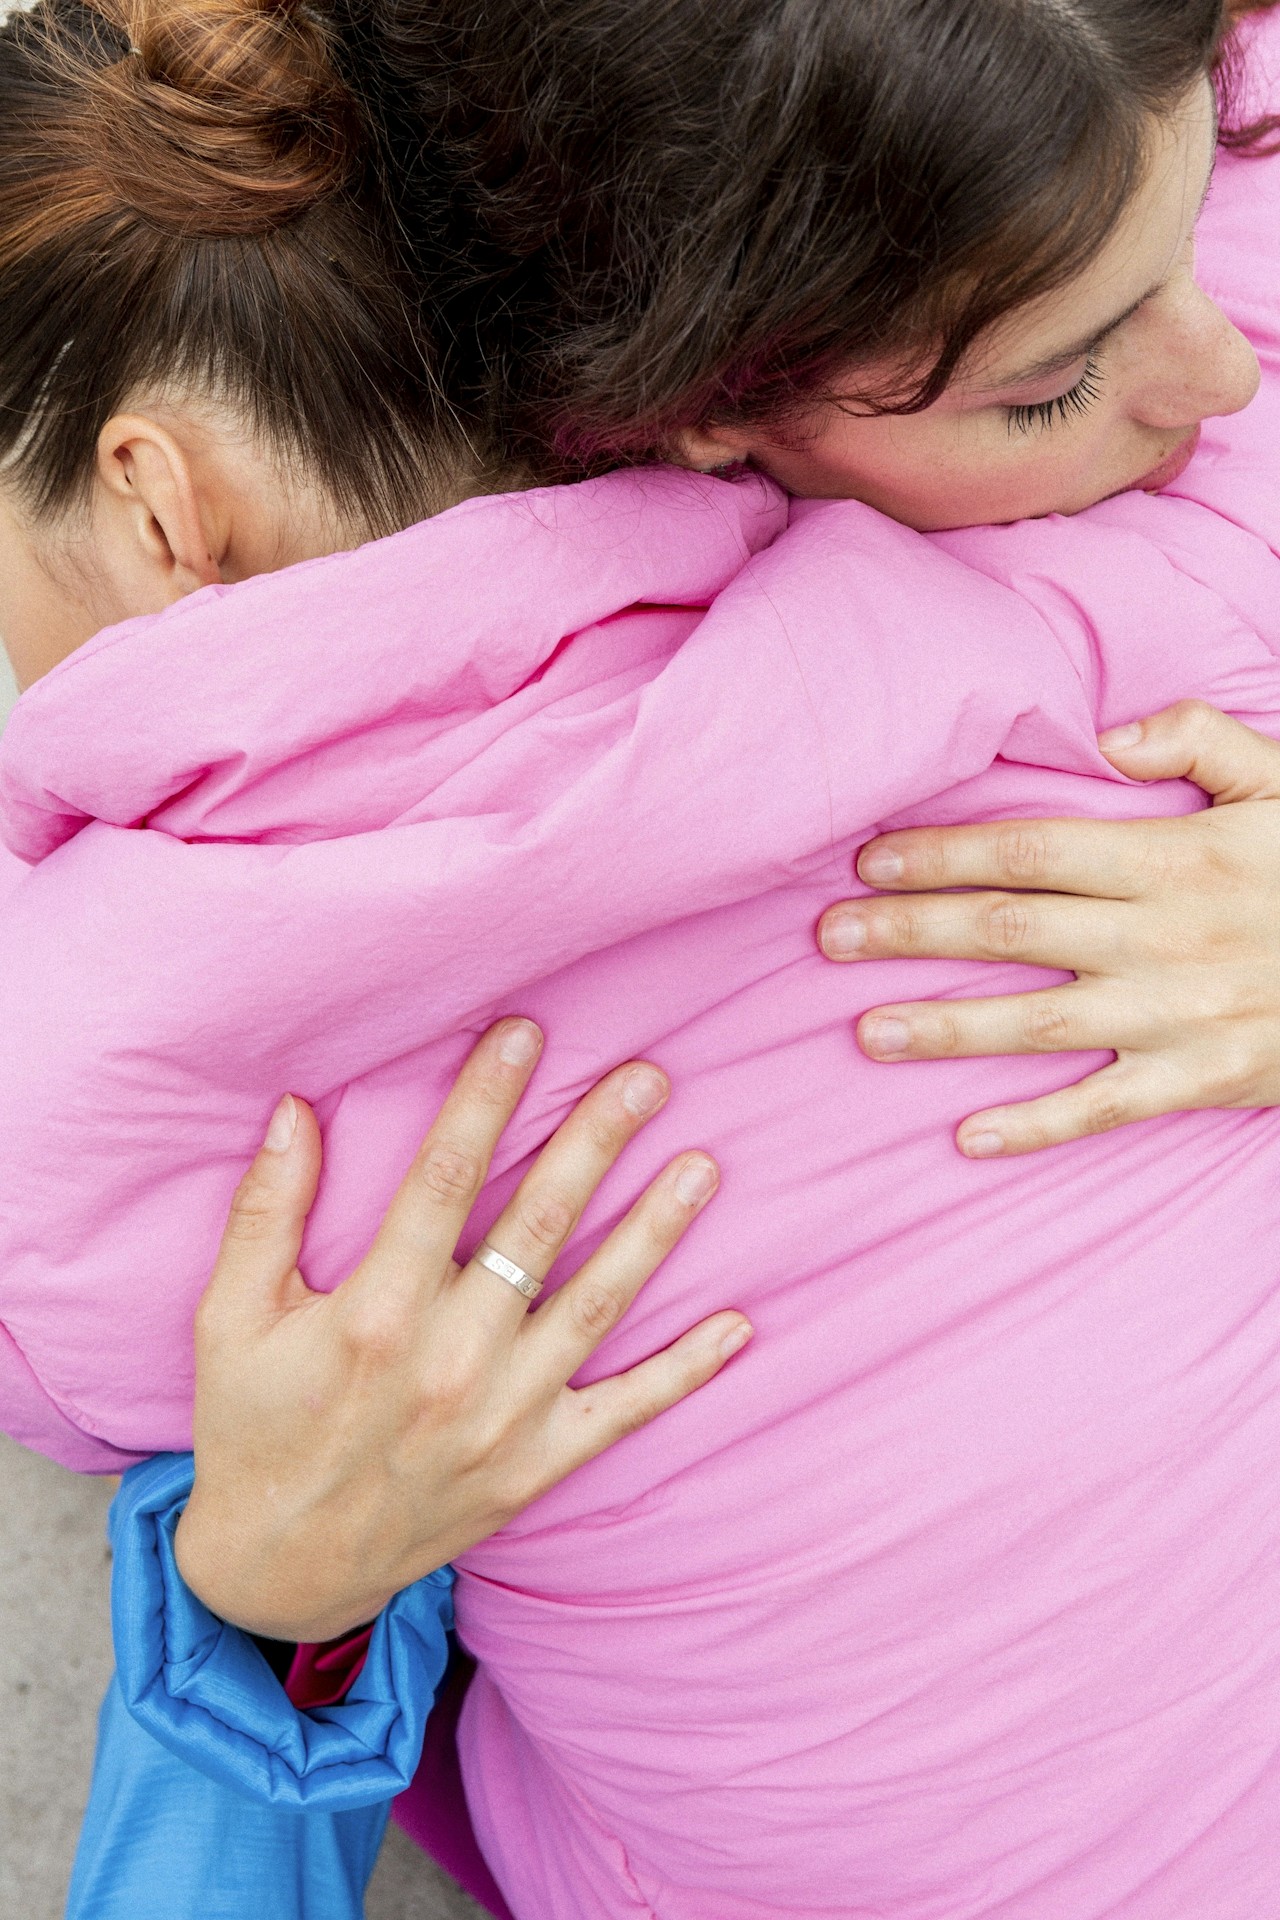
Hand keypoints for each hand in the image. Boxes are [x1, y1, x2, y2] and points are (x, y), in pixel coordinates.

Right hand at [174, 1019, 749, 1641]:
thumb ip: (264, 1211)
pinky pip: (624, 1413)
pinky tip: (737, 1324)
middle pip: (538, 1226)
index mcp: (375, 1312)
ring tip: (704, 1166)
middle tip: (647, 1077)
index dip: (486, 1099)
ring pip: (596, 1304)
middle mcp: (449, 1361)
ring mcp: (502, 1418)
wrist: (278, 1573)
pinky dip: (684, 1372)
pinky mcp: (534, 1467)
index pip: (443, 1179)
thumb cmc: (252, 1428)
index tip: (525, 1033)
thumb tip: (292, 1109)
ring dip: (654, 1232)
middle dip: (595, 1142)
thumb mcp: (230, 1319)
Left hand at [817, 702, 1279, 1155]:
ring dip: (946, 1027)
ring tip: (866, 1030)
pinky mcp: (1198, 1082)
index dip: (944, 854)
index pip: (1032, 850)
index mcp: (1174, 857)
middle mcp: (1163, 937)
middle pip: (1012, 929)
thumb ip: (1200, 738)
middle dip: (912, 931)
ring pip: (1038, 1023)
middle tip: (829, 937)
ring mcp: (1176, 1017)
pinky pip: (1101, 1108)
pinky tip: (965, 1136)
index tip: (870, 859)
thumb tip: (1108, 737)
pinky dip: (1034, 1126)